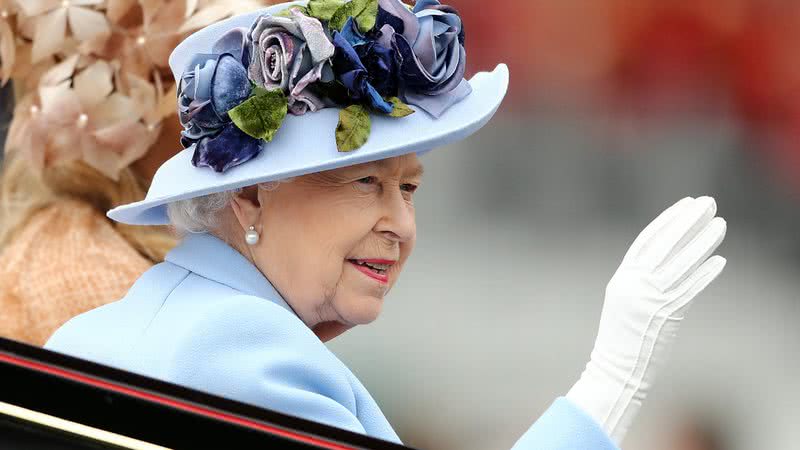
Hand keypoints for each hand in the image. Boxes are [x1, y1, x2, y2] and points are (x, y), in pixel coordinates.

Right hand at [566, 197, 726, 444]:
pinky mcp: (665, 315)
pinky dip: (705, 274)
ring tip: (720, 224)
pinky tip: (720, 260)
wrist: (616, 368)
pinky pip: (689, 289)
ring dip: (703, 242)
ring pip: (681, 263)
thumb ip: (642, 279)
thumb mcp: (625, 300)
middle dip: (688, 221)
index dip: (668, 220)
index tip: (686, 205)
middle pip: (665, 244)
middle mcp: (634, 283)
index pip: (647, 240)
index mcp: (622, 277)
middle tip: (708, 203)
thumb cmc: (623, 338)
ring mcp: (649, 298)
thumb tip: (671, 258)